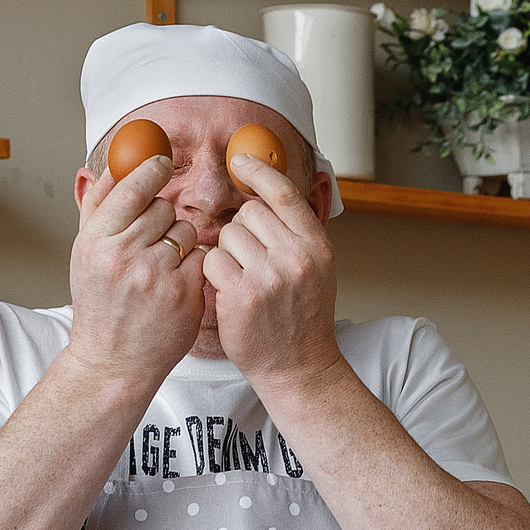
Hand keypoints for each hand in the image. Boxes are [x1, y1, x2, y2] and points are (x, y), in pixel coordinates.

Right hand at [64, 154, 203, 385]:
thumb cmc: (99, 304)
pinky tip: (178, 281)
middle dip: (163, 218)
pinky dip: (194, 264)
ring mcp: (155, 275)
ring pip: (186, 230)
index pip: (132, 187)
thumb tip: (110, 163)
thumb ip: (97, 206)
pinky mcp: (184, 293)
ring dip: (180, 241)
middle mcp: (123, 255)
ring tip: (162, 265)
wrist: (114, 361)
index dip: (152, 170)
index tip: (162, 164)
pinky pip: (201, 256)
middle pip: (163, 207)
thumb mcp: (84, 253)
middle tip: (152, 241)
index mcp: (95, 241)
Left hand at [200, 153, 345, 391]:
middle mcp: (297, 257)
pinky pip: (212, 261)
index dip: (259, 171)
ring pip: (227, 235)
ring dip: (227, 254)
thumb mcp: (317, 270)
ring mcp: (269, 277)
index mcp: (317, 246)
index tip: (240, 161)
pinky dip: (214, 274)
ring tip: (243, 280)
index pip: (283, 192)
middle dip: (242, 231)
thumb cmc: (302, 318)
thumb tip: (265, 191)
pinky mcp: (242, 295)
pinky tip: (229, 292)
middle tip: (252, 261)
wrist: (300, 368)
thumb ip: (296, 232)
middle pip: (248, 213)